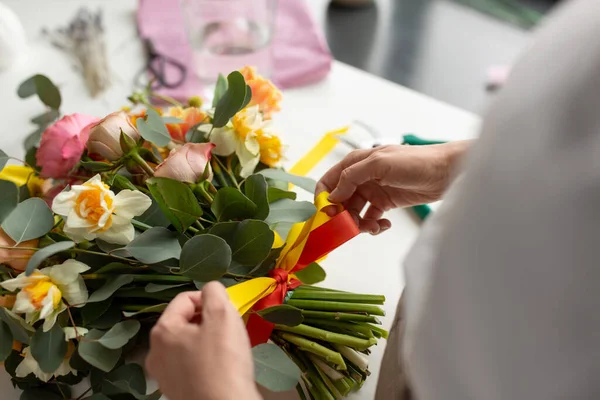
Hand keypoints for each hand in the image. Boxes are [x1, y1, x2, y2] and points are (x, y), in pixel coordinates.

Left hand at [146, 282, 259, 399]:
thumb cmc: (223, 361)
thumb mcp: (223, 315)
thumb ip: (215, 292)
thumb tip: (211, 289)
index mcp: (163, 330)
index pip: (185, 298)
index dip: (209, 299)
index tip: (227, 310)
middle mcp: (155, 352)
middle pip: (184, 321)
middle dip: (207, 320)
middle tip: (228, 329)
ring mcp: (163, 375)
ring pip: (187, 344)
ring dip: (206, 340)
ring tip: (226, 349)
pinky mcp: (175, 391)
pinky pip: (189, 365)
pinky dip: (204, 361)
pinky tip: (219, 368)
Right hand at [316, 142, 469, 233]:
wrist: (447, 172)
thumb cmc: (416, 161)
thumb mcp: (380, 163)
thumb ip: (352, 176)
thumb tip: (333, 195)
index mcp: (356, 163)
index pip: (329, 181)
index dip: (325, 198)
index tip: (328, 215)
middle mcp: (362, 177)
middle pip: (340, 201)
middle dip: (343, 216)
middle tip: (351, 226)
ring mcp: (374, 190)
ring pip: (355, 212)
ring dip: (359, 223)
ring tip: (372, 227)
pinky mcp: (386, 202)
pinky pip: (370, 217)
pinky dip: (373, 224)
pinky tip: (383, 224)